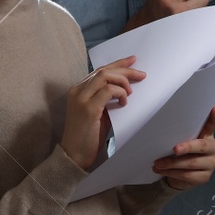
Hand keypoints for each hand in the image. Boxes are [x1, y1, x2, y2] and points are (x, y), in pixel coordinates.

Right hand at [62, 55, 144, 170]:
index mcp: (78, 90)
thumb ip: (105, 98)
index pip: (99, 70)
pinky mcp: (88, 109)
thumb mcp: (97, 111)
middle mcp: (77, 91)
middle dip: (125, 70)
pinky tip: (123, 103)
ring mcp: (81, 99)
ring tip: (129, 94)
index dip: (118, 64)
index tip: (133, 60)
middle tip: (141, 75)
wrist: (74, 154)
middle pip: (104, 70)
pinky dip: (120, 94)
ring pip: (106, 76)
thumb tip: (125, 87)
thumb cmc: (87, 135)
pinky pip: (109, 91)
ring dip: (123, 82)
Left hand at [153, 106, 214, 189]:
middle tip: (174, 149)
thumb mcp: (180, 139)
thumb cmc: (179, 152)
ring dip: (172, 163)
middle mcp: (213, 147)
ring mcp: (211, 163)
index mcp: (207, 134)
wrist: (178, 175)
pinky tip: (161, 170)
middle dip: (187, 147)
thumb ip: (179, 133)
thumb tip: (163, 126)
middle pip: (202, 146)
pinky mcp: (205, 177)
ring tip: (158, 163)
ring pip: (192, 163)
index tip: (214, 109)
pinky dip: (172, 173)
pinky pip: (188, 175)